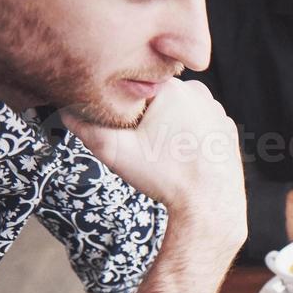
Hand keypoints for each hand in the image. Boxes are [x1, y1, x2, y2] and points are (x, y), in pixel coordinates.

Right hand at [64, 79, 246, 243]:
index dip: (124, 108)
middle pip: (157, 97)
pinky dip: (190, 135)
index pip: (134, 86)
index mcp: (170, 88)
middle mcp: (198, 92)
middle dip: (147, 117)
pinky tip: (185, 154)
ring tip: (167, 152)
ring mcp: (216, 110)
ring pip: (179, 109)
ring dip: (169, 124)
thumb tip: (65, 108)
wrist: (209, 205)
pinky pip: (199, 124)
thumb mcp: (114, 151)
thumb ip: (84, 126)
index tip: (128, 132)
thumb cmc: (164, 177)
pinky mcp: (227, 128)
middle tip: (147, 145)